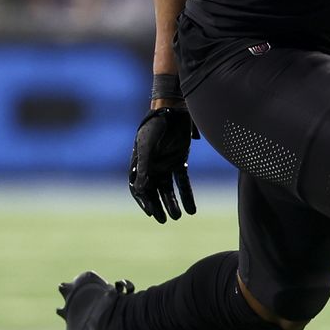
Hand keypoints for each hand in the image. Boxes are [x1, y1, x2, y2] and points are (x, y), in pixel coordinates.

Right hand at [129, 107, 197, 223]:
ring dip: (172, 203)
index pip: (137, 187)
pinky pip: (182, 182)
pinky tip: (192, 209)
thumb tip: (139, 188)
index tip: (151, 213)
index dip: (143, 201)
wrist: (175, 109)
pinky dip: (187, 195)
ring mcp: (166, 164)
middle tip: (164, 220)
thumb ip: (144, 164)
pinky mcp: (180, 161)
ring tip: (178, 217)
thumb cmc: (156, 124)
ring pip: (168, 190)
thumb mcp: (148, 144)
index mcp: (139, 162)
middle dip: (158, 206)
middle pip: (153, 192)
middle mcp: (152, 166)